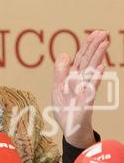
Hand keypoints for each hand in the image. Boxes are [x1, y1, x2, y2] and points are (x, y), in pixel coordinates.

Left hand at [52, 30, 108, 148]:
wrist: (69, 130)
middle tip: (103, 32)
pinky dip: (95, 78)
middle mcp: (81, 82)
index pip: (82, 58)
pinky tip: (100, 68)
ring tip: (104, 43)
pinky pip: (91, 89)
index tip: (96, 32)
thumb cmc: (65, 109)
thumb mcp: (58, 88)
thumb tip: (65, 54)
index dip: (88, 45)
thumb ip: (60, 71)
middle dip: (95, 46)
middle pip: (88, 61)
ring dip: (97, 56)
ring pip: (91, 71)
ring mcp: (84, 91)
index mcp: (74, 77)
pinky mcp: (85, 103)